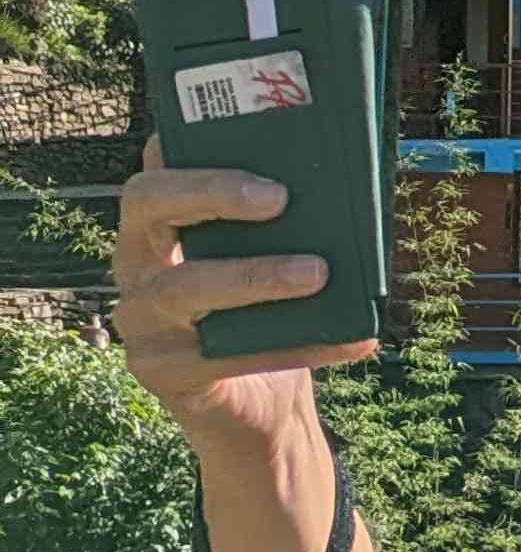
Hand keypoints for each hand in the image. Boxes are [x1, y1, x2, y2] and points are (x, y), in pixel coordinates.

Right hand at [111, 155, 375, 437]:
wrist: (262, 414)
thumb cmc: (267, 322)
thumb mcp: (270, 266)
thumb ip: (281, 227)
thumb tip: (340, 185)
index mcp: (156, 233)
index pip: (152, 178)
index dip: (185, 156)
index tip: (238, 138)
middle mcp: (135, 270)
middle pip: (148, 209)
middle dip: (211, 193)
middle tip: (280, 198)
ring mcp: (141, 324)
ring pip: (186, 287)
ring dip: (257, 276)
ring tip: (319, 272)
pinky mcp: (164, 374)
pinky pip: (225, 354)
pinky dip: (298, 344)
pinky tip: (355, 338)